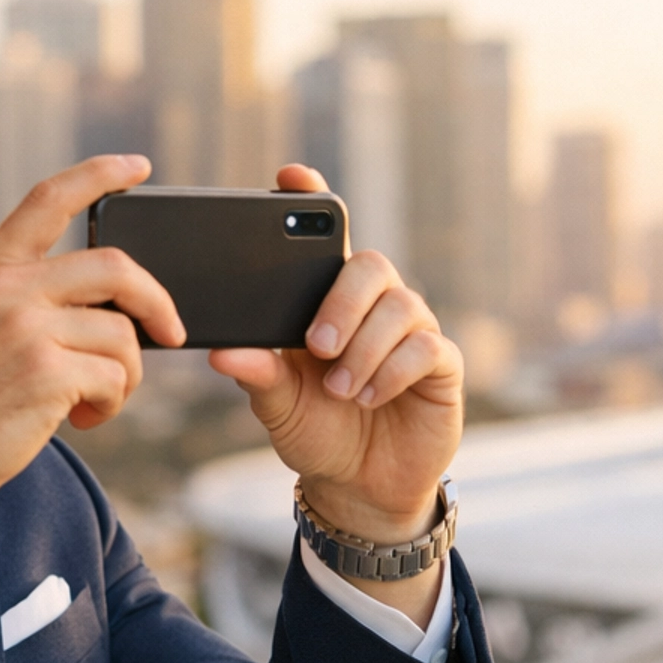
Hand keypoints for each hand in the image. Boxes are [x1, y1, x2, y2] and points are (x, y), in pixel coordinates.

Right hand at [0, 156, 183, 554]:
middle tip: (171, 332)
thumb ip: (21, 301)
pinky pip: (115, 377)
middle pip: (116, 266)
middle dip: (156, 302)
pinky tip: (82, 418)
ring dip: (125, 375)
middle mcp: (5, 286)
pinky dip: (112, 404)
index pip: (50, 199)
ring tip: (94, 400)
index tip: (139, 166)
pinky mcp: (45, 372)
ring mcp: (25, 327)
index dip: (101, 175)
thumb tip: (106, 306)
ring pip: (122, 334)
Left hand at [210, 166, 462, 616]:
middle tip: (316, 346)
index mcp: (326, 301)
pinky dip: (392, 370)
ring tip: (340, 388)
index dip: (312, 199)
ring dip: (365, 348)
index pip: (325, 237)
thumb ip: (256, 375)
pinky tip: (370, 395)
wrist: (359, 486)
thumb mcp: (276, 405)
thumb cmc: (317, 431)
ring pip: (401, 305)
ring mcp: (411, 332)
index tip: (291, 177)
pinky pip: (427, 346)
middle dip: (342, 301)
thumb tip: (221, 354)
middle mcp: (373, 306)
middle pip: (371, 265)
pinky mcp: (440, 365)